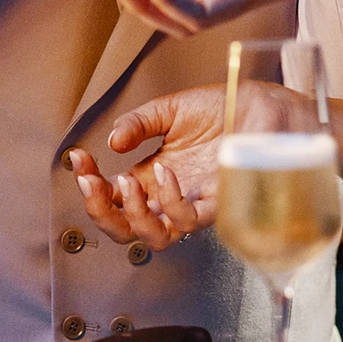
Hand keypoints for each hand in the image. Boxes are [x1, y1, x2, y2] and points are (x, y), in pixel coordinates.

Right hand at [68, 80, 301, 244]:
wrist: (264, 104)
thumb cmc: (225, 109)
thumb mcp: (170, 109)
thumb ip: (138, 123)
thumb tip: (112, 142)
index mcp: (156, 175)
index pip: (113, 196)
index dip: (91, 185)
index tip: (78, 159)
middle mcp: (171, 196)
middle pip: (125, 229)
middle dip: (99, 211)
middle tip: (90, 182)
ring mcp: (194, 203)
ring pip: (154, 237)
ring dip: (131, 213)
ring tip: (124, 181)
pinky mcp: (219, 203)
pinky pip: (189, 220)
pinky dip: (170, 200)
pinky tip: (165, 171)